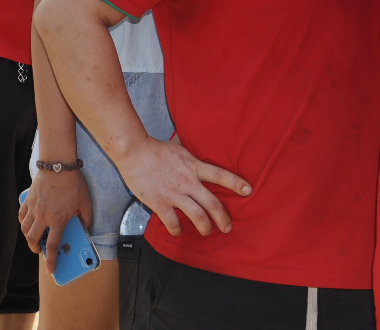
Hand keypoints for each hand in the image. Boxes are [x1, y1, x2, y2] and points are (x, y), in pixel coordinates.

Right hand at [19, 171, 92, 271]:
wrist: (58, 165)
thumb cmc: (74, 184)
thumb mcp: (86, 204)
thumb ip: (87, 220)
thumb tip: (85, 229)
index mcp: (58, 220)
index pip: (52, 246)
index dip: (51, 261)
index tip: (51, 270)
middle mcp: (43, 216)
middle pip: (32, 239)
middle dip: (35, 249)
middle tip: (39, 251)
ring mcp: (34, 208)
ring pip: (25, 228)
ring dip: (28, 237)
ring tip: (33, 238)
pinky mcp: (28, 199)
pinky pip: (21, 215)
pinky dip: (23, 222)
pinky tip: (27, 222)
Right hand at [115, 136, 250, 237]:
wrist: (132, 150)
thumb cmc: (153, 148)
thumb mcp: (178, 147)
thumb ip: (190, 156)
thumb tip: (200, 150)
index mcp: (192, 166)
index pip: (220, 175)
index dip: (236, 183)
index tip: (248, 191)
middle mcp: (187, 182)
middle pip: (212, 204)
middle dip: (223, 219)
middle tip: (227, 227)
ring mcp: (173, 194)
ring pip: (197, 217)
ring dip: (204, 228)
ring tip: (206, 231)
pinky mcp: (159, 203)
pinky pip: (173, 222)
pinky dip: (177, 230)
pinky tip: (178, 231)